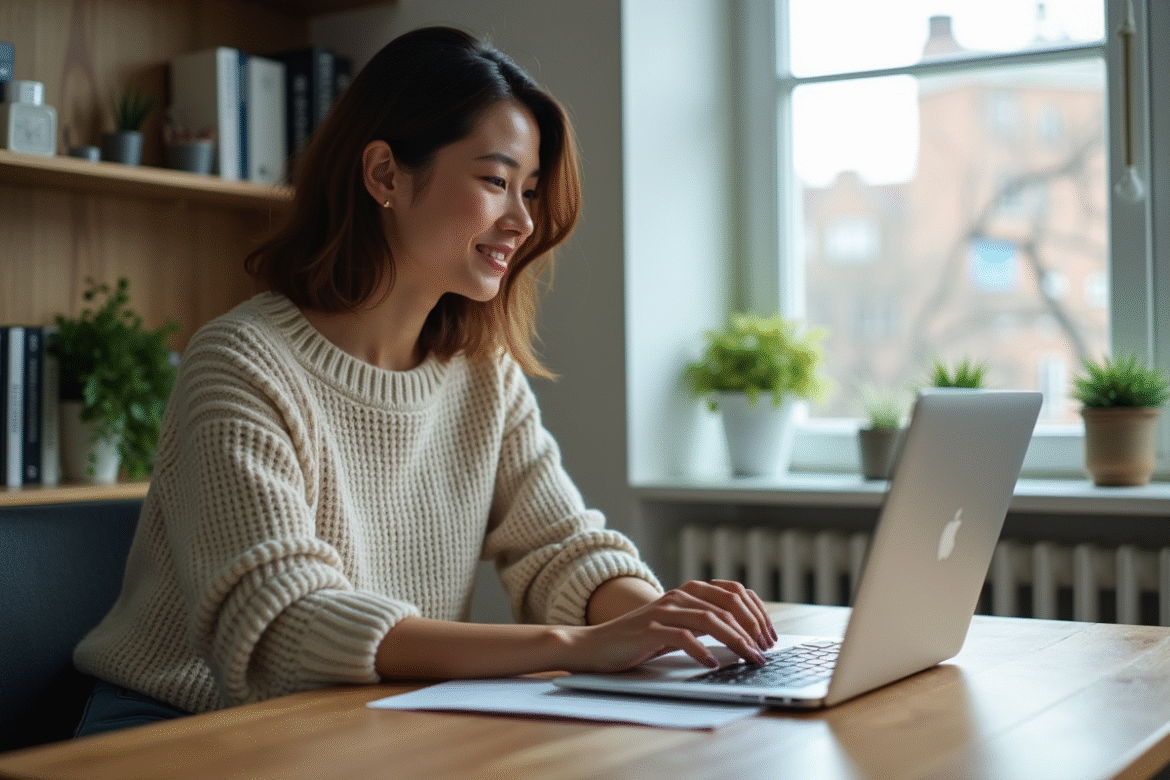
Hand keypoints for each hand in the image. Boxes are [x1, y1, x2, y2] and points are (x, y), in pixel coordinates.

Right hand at [565, 580, 777, 672]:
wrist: (596, 645)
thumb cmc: (640, 640)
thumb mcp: (678, 627)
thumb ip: (704, 623)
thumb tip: (744, 634)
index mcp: (689, 591)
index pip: (734, 592)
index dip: (757, 612)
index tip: (770, 636)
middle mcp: (678, 595)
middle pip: (728, 605)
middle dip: (753, 628)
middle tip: (764, 651)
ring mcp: (663, 610)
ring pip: (711, 620)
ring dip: (736, 642)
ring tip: (750, 659)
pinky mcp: (649, 629)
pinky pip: (682, 636)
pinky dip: (702, 650)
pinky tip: (711, 665)